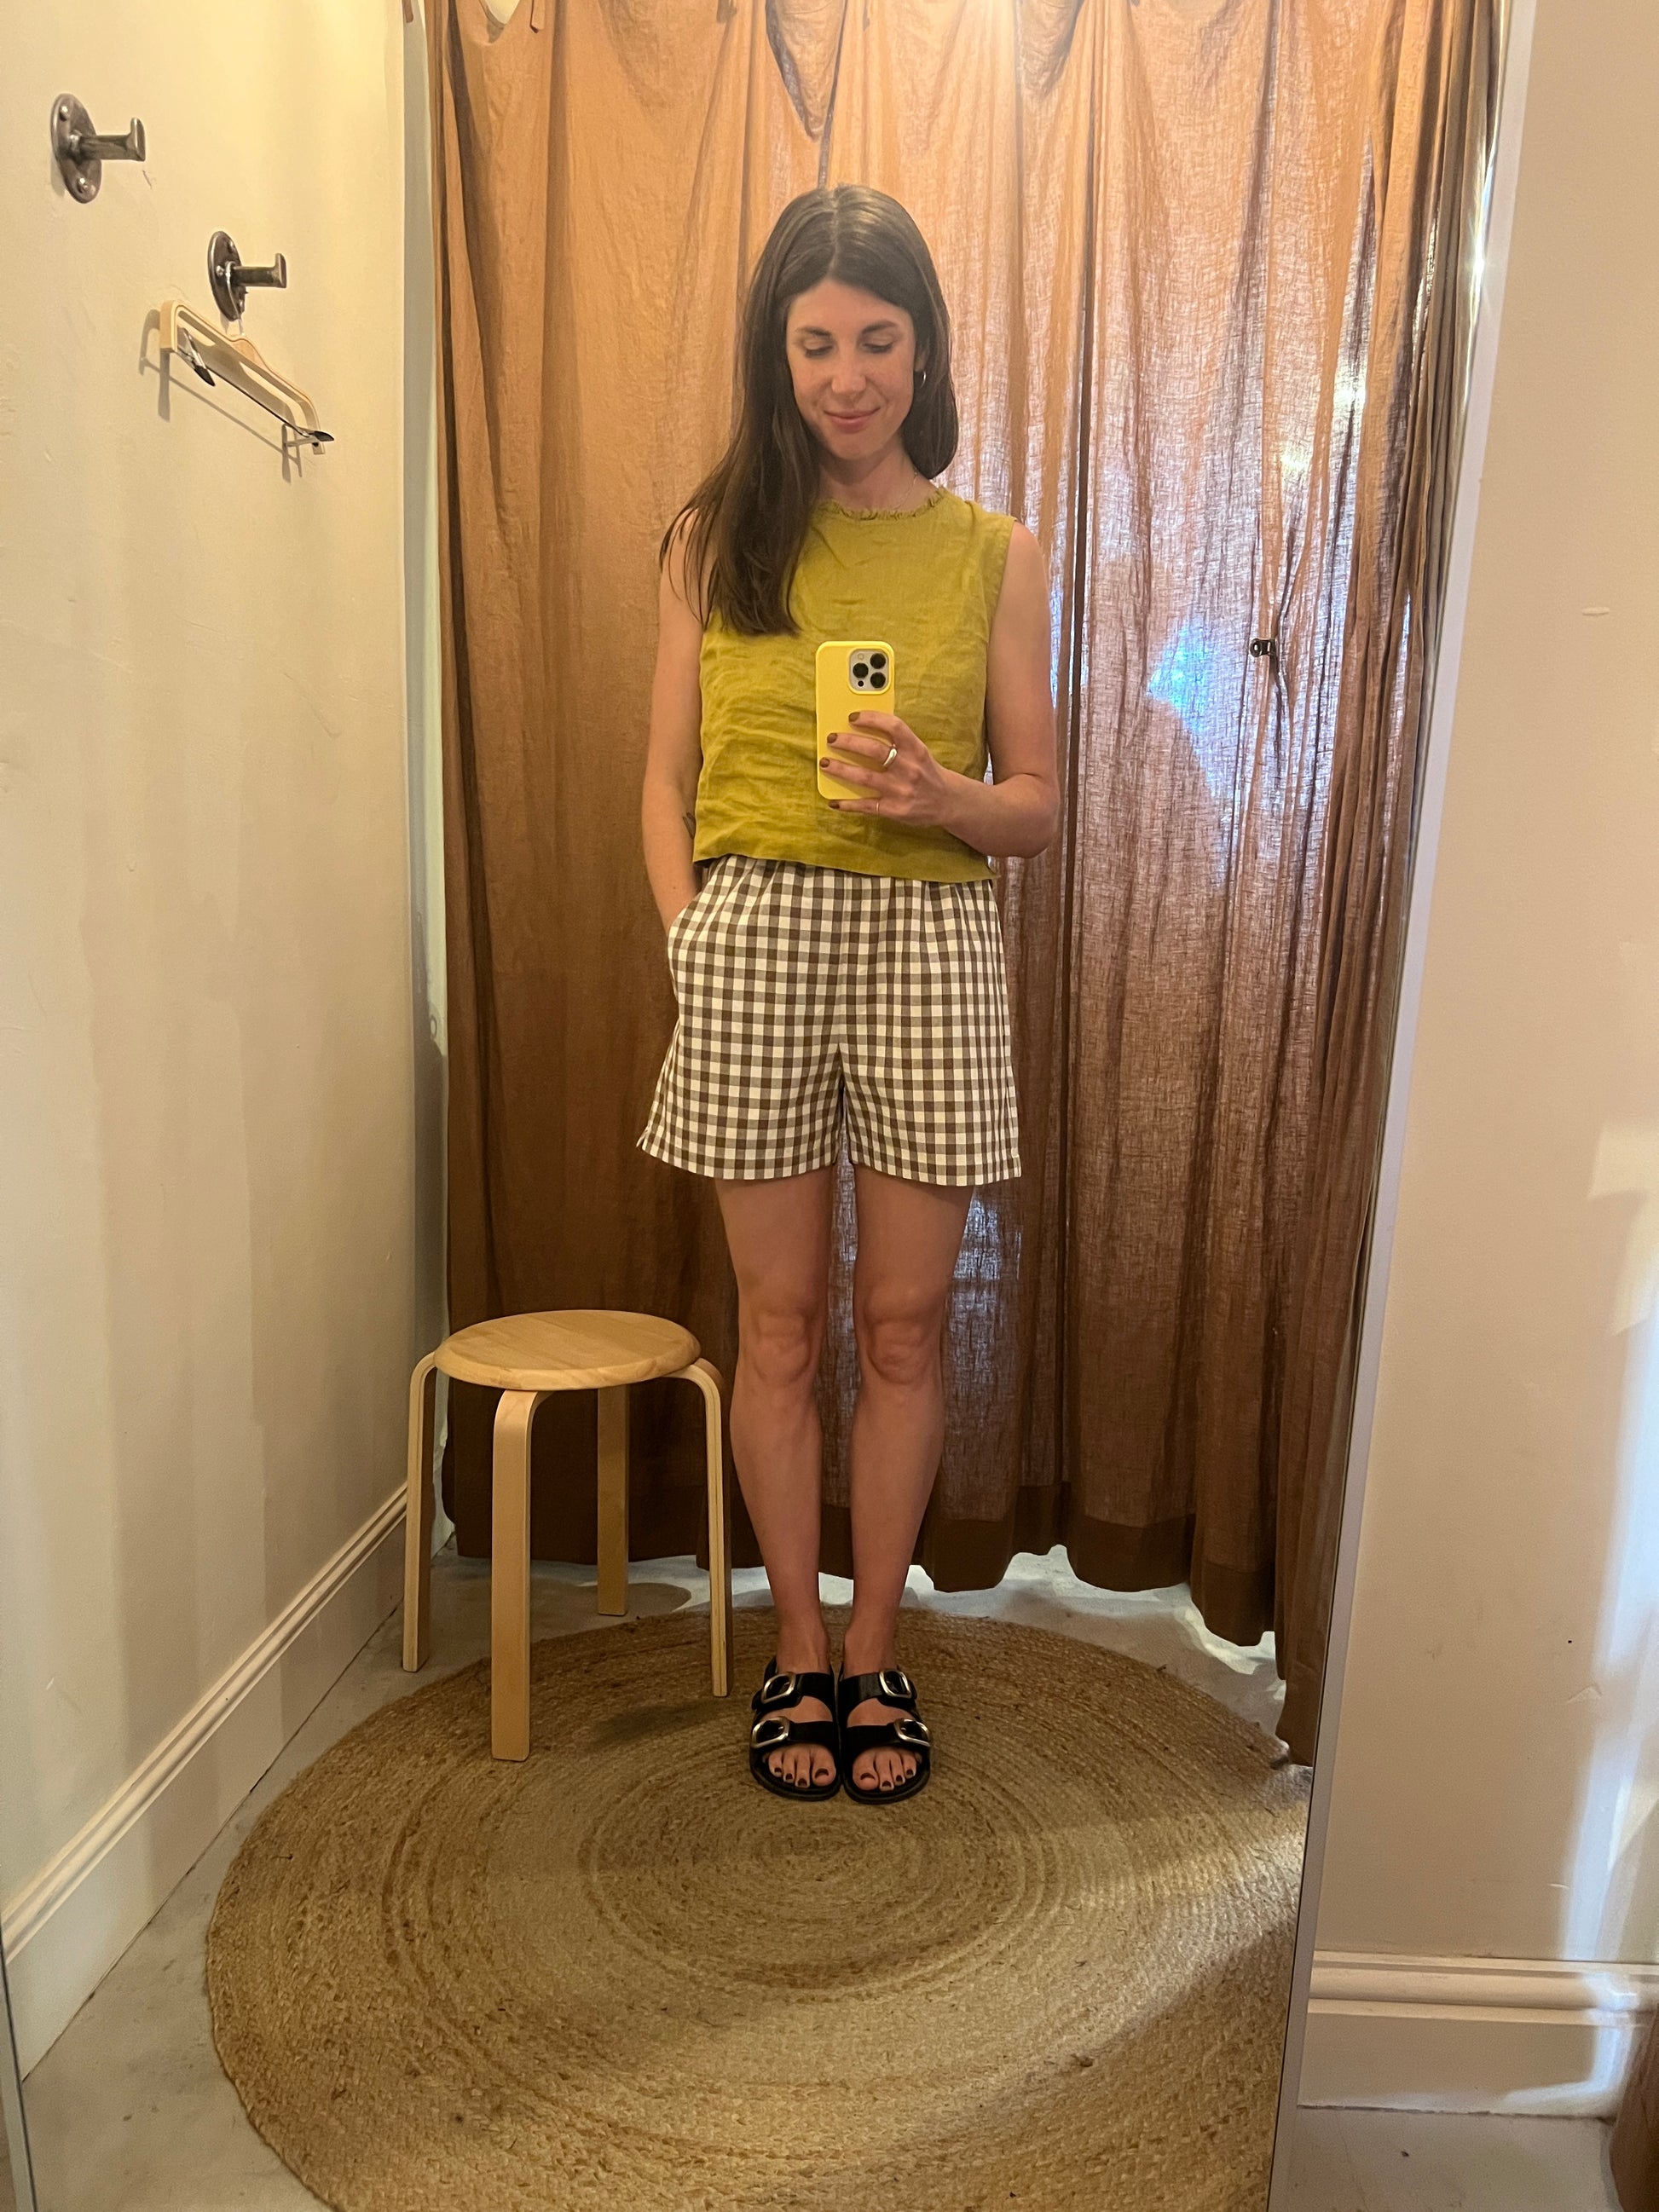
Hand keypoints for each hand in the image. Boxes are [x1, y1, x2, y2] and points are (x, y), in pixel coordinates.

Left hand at [819, 710, 951, 826]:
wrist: (947, 802)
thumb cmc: (927, 772)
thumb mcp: (919, 752)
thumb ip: (897, 742)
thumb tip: (863, 730)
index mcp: (916, 749)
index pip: (894, 727)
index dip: (871, 719)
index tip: (853, 717)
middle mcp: (909, 768)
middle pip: (873, 750)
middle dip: (848, 743)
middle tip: (831, 739)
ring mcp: (901, 790)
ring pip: (864, 777)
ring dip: (841, 769)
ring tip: (825, 763)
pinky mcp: (894, 809)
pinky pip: (866, 806)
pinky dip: (848, 804)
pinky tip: (834, 801)